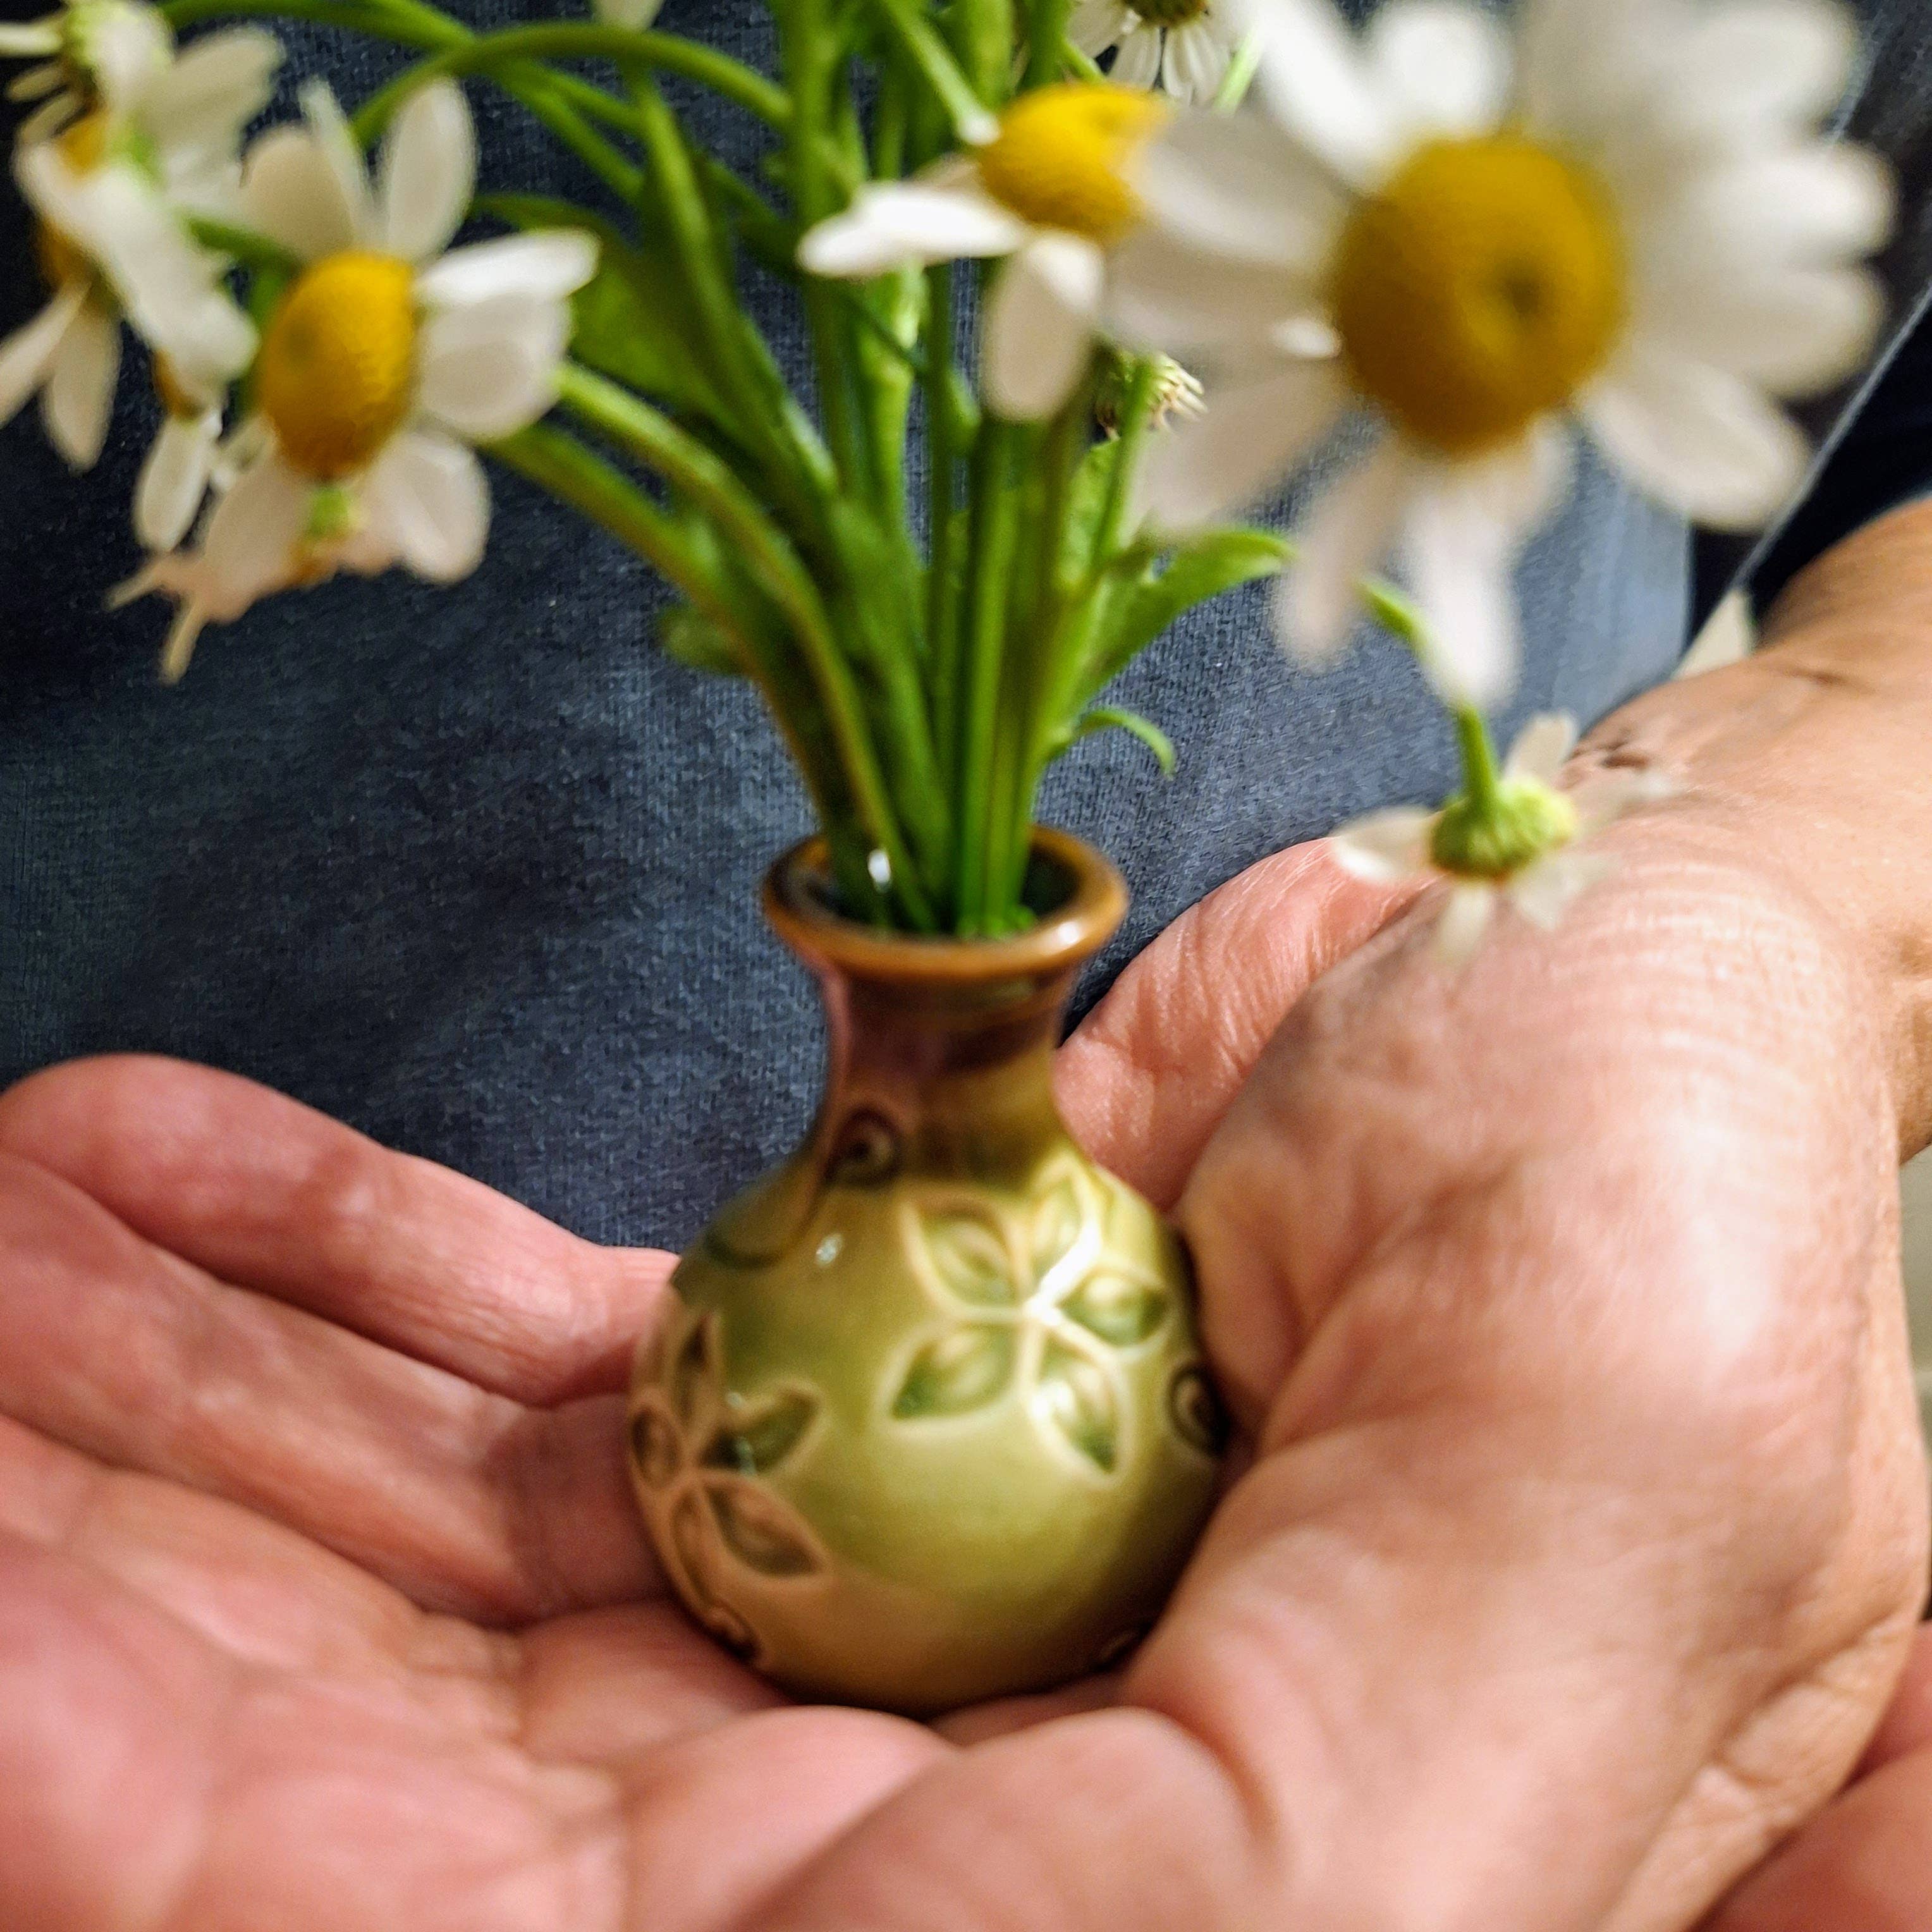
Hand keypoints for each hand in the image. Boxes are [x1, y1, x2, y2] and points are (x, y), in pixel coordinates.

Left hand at [0, 792, 1923, 1931]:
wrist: (1636, 956)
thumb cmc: (1698, 1185)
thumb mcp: (1596, 1513)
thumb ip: (1289, 1864)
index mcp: (1195, 1914)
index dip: (281, 1871)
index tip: (21, 1684)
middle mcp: (997, 1799)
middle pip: (472, 1811)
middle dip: (156, 1635)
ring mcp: (886, 1573)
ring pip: (446, 1578)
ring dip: (176, 1439)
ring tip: (0, 1275)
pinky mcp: (838, 1363)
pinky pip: (527, 1371)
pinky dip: (326, 1283)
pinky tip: (144, 1190)